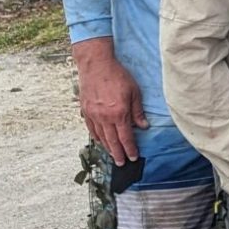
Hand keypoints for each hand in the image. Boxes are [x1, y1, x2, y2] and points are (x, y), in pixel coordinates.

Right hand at [72, 41, 147, 163]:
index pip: (126, 137)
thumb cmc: (118, 76)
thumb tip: (143, 126)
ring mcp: (93, 114)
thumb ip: (138, 111)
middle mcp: (104, 117)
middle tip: (121, 163)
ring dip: (107, 148)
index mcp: (119, 113)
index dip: (130, 149)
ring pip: (100, 136)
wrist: (96, 65)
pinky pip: (91, 128)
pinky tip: (100, 141)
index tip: (133, 157)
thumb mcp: (134, 92)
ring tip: (112, 155)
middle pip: (112, 141)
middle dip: (118, 154)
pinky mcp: (85, 110)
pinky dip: (96, 137)